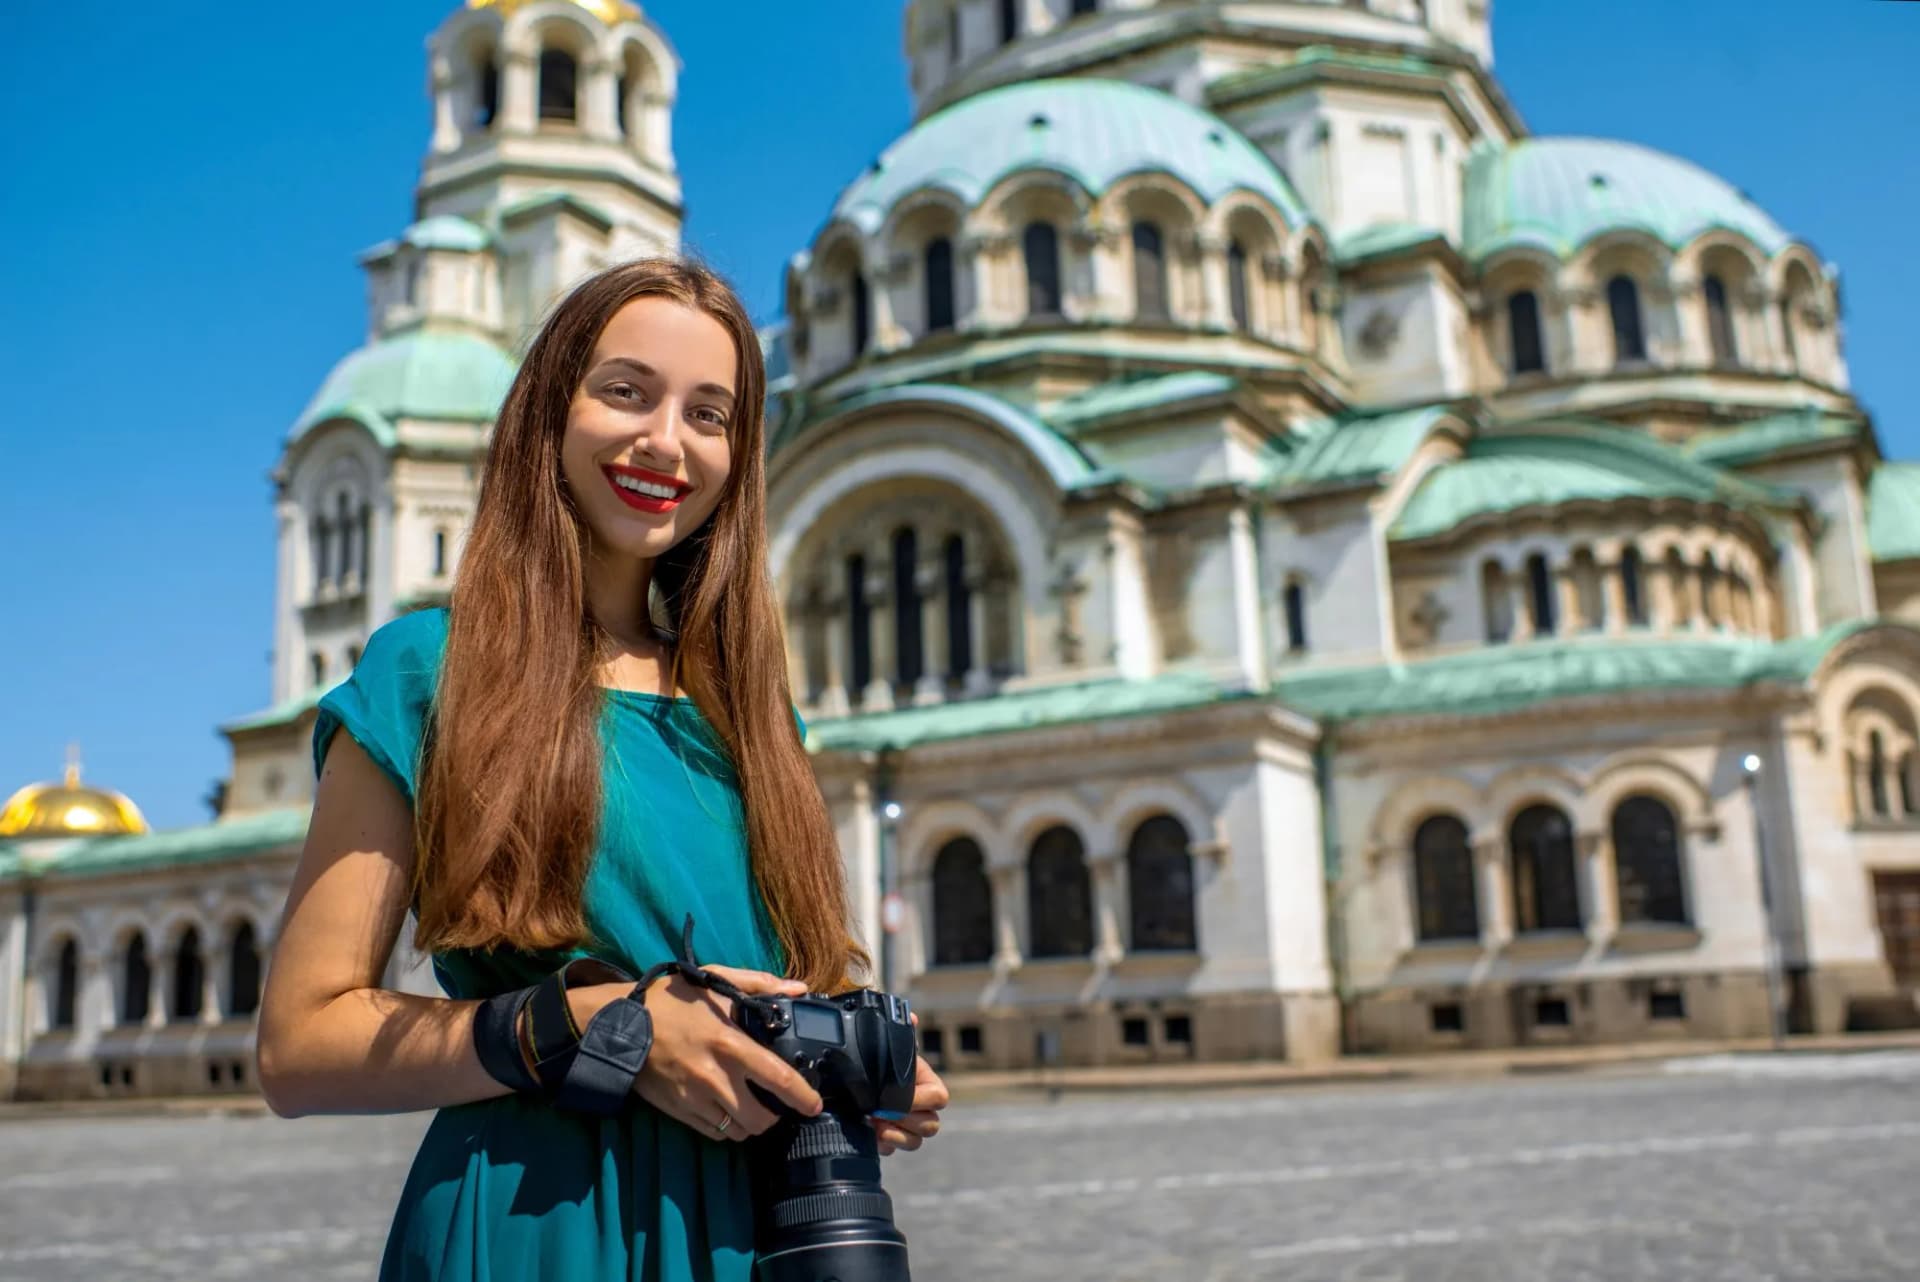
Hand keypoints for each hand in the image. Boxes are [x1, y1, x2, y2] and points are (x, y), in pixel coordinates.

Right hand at [629, 966, 824, 1142]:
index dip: (802, 1096)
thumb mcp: (714, 982)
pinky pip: (715, 1133)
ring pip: (738, 1132)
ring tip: (754, 1108)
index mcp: (729, 1044)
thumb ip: (760, 985)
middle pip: (759, 1119)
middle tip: (777, 1105)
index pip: (777, 1078)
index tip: (814, 1105)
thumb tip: (798, 989)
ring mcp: (696, 1099)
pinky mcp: (680, 1112)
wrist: (617, 1028)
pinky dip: (727, 1128)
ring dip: (751, 1125)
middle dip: (775, 1116)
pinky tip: (728, 1111)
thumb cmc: (669, 1001)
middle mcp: (715, 1077)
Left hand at [872, 1014, 949, 1154]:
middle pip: (931, 1125)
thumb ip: (900, 1031)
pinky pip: (894, 1150)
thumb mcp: (886, 1044)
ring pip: (916, 1141)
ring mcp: (905, 1125)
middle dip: (908, 1121)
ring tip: (876, 1125)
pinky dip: (883, 1145)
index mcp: (924, 1082)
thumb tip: (912, 1017)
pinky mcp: (888, 1139)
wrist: (848, 1079)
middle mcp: (919, 1107)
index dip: (923, 1100)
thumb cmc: (875, 1059)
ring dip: (898, 1136)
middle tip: (884, 1113)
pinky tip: (869, 1133)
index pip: (939, 1098)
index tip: (902, 1097)